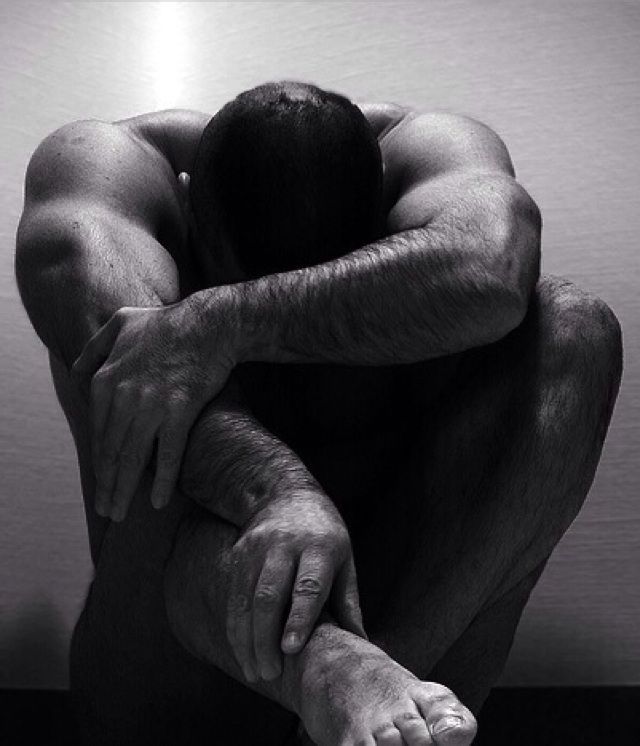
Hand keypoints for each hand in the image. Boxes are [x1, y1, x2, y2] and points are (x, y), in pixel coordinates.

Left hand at [71, 296, 235, 520]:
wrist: (209, 324)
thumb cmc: (168, 324)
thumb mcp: (119, 324)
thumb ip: (94, 349)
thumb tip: (76, 371)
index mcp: (105, 380)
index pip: (98, 432)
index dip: (99, 462)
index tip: (102, 482)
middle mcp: (122, 397)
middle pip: (111, 451)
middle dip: (107, 485)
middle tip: (106, 510)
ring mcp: (150, 406)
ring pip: (133, 458)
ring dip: (124, 490)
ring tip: (120, 513)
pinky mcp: (179, 412)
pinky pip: (168, 455)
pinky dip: (163, 481)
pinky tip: (157, 502)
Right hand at [227, 491, 365, 682]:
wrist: (284, 495)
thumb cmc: (324, 536)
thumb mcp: (344, 560)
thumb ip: (348, 602)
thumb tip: (360, 645)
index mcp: (319, 547)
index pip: (307, 586)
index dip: (298, 617)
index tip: (291, 648)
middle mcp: (285, 545)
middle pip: (270, 595)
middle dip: (266, 637)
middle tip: (270, 673)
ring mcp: (258, 549)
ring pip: (246, 599)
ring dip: (246, 639)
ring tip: (254, 671)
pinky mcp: (239, 555)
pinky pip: (234, 596)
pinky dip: (236, 626)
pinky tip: (241, 650)